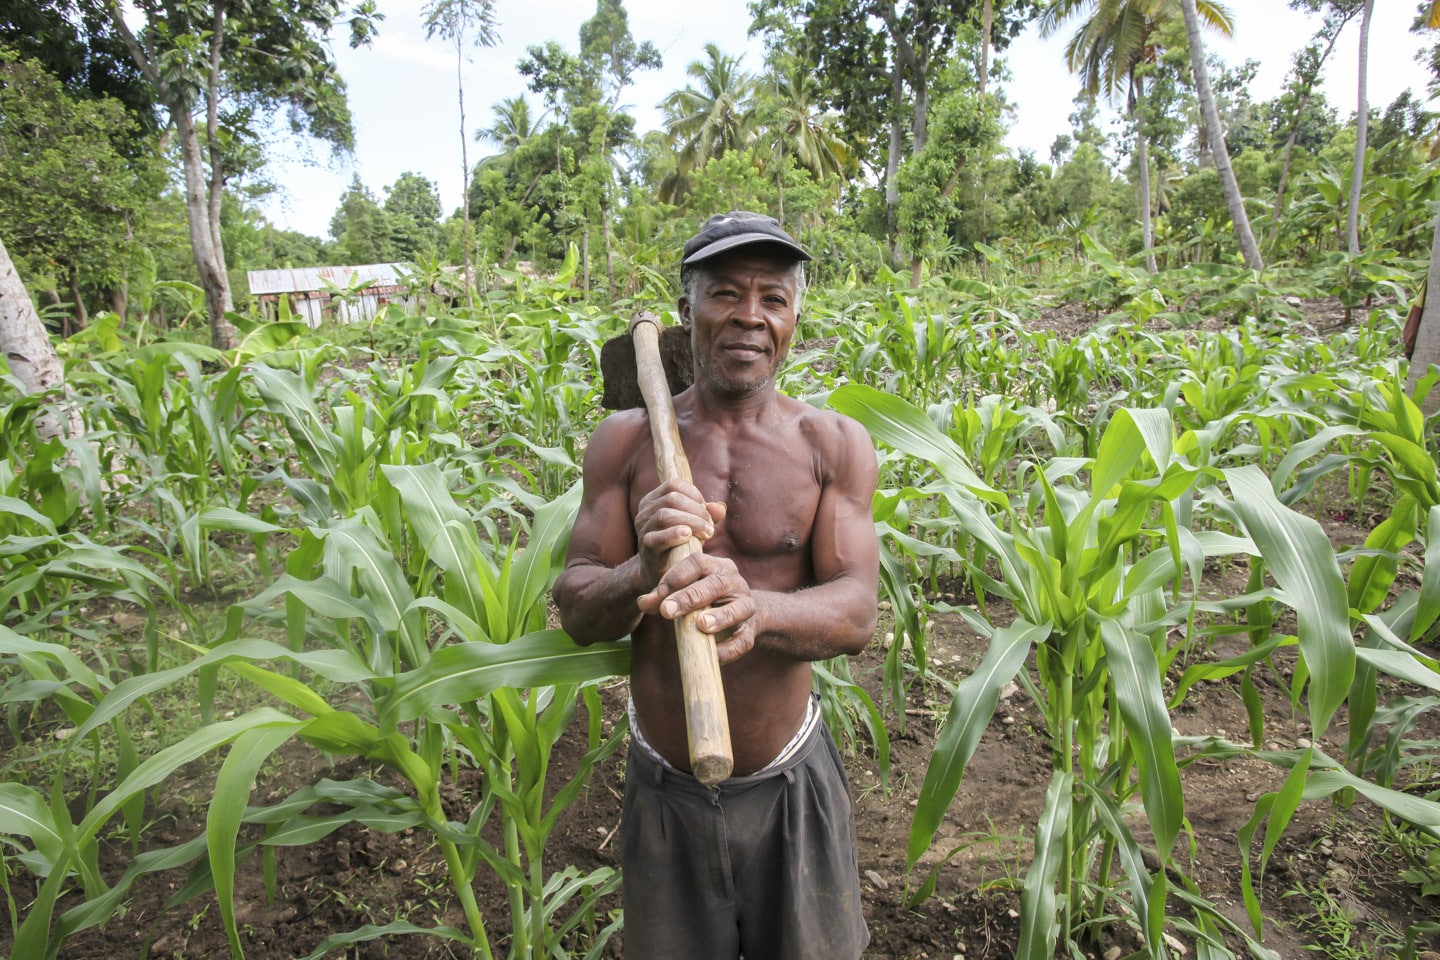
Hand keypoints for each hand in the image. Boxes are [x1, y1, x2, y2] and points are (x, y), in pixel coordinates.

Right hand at [633, 479, 724, 588]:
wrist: (665, 573)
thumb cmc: (681, 544)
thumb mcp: (695, 525)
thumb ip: (707, 514)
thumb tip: (721, 507)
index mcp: (654, 500)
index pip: (673, 484)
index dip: (693, 493)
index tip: (706, 510)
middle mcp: (645, 511)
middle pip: (671, 498)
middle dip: (696, 510)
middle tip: (710, 526)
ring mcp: (643, 528)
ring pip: (665, 515)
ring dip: (691, 522)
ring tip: (706, 533)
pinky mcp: (645, 546)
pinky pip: (657, 537)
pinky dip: (674, 534)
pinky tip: (688, 536)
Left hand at [637, 551, 758, 664]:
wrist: (740, 612)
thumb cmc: (704, 598)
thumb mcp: (683, 592)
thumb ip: (661, 596)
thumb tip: (641, 602)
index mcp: (715, 566)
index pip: (698, 561)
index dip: (677, 575)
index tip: (660, 591)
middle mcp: (734, 581)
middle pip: (715, 584)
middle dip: (690, 597)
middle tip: (667, 611)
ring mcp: (746, 604)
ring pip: (738, 608)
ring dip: (720, 617)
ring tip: (702, 625)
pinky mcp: (750, 629)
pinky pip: (744, 639)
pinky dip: (730, 648)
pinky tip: (715, 654)